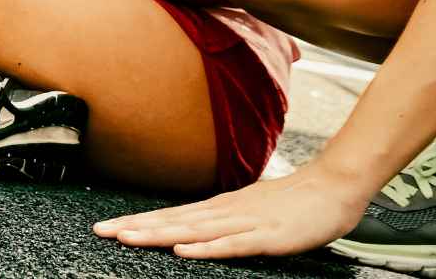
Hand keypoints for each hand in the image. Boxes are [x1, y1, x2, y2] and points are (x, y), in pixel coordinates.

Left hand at [92, 164, 375, 258]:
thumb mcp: (250, 210)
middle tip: (101, 231)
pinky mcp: (268, 236)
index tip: (108, 226)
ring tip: (128, 238)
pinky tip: (185, 250)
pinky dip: (207, 247)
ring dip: (159, 235)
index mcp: (220, 207)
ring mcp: (246, 222)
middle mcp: (226, 211)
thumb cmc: (294, 202)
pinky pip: (233, 244)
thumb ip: (222, 220)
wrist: (334, 186)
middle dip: (136, 227)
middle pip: (173, 221)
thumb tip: (193, 228)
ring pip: (194, 230)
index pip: (171, 216)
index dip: (138, 221)